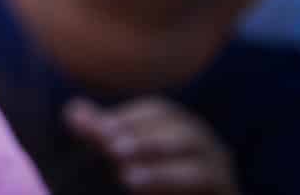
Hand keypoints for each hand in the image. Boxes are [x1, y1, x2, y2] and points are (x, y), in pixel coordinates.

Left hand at [65, 97, 237, 193]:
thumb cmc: (154, 182)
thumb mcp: (125, 159)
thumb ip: (102, 136)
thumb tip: (73, 112)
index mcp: (183, 128)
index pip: (159, 112)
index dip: (129, 119)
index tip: (99, 130)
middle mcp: (208, 145)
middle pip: (181, 131)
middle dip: (144, 139)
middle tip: (109, 147)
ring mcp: (221, 170)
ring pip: (196, 163)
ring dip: (160, 168)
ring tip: (126, 176)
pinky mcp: (226, 192)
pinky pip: (206, 183)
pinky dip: (172, 183)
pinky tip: (139, 187)